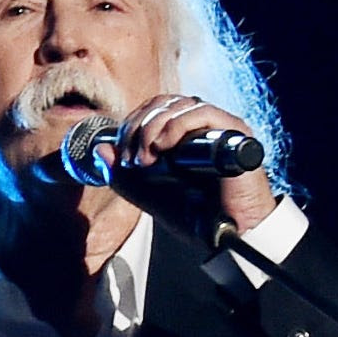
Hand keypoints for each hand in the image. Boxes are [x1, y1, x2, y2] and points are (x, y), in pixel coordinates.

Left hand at [118, 92, 281, 236]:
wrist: (227, 233)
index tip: (122, 156)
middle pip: (162, 103)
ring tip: (146, 159)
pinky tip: (164, 148)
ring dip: (152, 128)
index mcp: (183, 134)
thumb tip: (101, 149)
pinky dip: (176, 125)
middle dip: (137, 127)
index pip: (153, 109)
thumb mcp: (148, 194)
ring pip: (179, 104)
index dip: (131, 125)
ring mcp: (219, 127)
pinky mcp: (235, 133)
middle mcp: (202, 126)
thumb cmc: (195, 215)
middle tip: (132, 159)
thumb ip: (122, 175)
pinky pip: (202, 112)